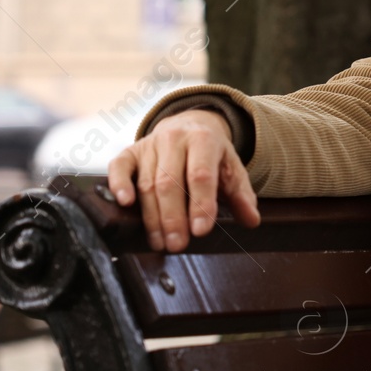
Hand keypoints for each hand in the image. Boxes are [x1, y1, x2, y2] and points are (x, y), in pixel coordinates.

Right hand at [106, 109, 260, 251]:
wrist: (189, 125)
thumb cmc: (211, 154)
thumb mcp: (232, 169)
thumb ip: (241, 195)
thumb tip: (252, 220)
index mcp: (204, 140)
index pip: (201, 174)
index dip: (201, 203)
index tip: (200, 230)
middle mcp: (174, 139)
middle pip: (170, 182)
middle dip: (173, 217)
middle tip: (178, 245)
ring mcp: (149, 144)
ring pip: (147, 183)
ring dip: (152, 216)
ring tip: (160, 242)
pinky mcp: (130, 151)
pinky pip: (119, 167)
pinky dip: (119, 185)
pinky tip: (125, 204)